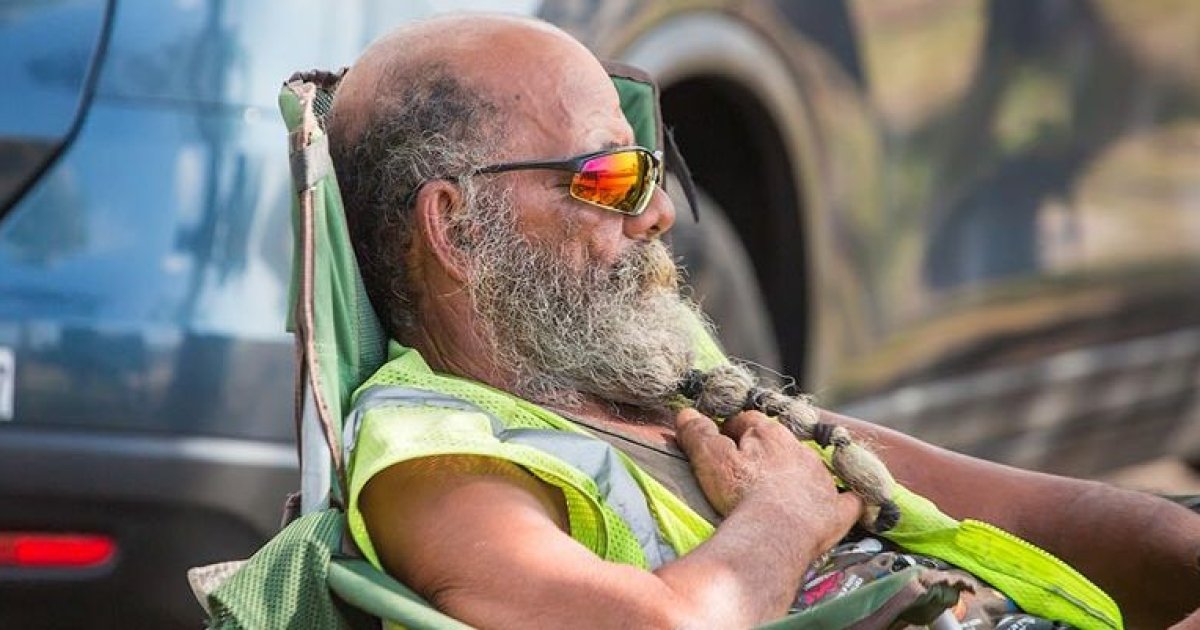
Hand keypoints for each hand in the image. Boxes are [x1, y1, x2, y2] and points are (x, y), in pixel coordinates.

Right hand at [675, 408, 860, 553]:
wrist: (776, 532)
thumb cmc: (740, 493)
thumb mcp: (709, 459)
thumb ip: (698, 433)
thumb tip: (686, 413)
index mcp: (768, 434)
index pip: (748, 421)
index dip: (732, 430)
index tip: (721, 443)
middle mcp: (800, 450)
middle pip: (781, 442)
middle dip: (767, 452)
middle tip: (748, 471)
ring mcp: (822, 480)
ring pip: (812, 467)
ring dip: (800, 473)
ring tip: (783, 492)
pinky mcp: (837, 509)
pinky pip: (850, 500)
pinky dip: (848, 499)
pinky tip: (848, 502)